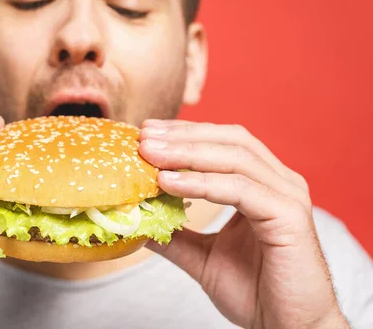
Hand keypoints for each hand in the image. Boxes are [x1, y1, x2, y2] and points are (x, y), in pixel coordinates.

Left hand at [139, 120, 348, 328]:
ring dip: (187, 153)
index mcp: (262, 184)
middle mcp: (279, 182)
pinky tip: (169, 182)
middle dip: (182, 135)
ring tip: (150, 154)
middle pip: (228, 140)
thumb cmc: (254, 291)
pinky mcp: (289, 216)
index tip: (147, 133)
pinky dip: (202, 183)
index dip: (184, 134)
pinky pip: (240, 189)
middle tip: (144, 136)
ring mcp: (287, 196)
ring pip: (234, 158)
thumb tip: (138, 219)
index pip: (221, 143)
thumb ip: (174, 234)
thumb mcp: (202, 256)